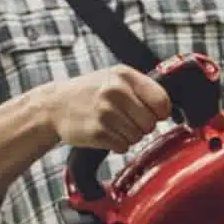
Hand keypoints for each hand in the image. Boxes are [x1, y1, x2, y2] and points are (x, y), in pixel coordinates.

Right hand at [46, 66, 172, 152]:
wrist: (55, 106)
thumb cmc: (91, 92)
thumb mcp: (114, 78)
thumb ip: (141, 88)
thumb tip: (168, 109)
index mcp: (124, 75)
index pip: (162, 101)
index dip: (160, 112)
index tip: (151, 113)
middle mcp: (115, 92)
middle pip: (151, 124)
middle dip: (142, 126)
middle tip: (125, 120)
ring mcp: (105, 112)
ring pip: (137, 137)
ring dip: (128, 136)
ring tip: (112, 125)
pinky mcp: (97, 132)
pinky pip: (123, 147)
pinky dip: (116, 144)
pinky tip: (104, 132)